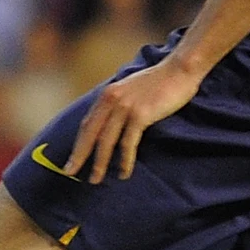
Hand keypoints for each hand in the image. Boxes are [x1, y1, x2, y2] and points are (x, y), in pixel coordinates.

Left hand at [59, 56, 204, 183]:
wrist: (180, 69)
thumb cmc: (160, 81)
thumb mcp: (131, 90)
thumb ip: (119, 103)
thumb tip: (111, 122)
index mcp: (107, 94)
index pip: (87, 123)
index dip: (78, 143)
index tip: (72, 158)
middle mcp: (111, 99)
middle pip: (90, 133)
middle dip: (79, 155)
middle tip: (70, 172)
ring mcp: (124, 107)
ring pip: (106, 141)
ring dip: (100, 163)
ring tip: (95, 180)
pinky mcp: (140, 114)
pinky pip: (128, 143)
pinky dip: (125, 160)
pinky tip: (123, 173)